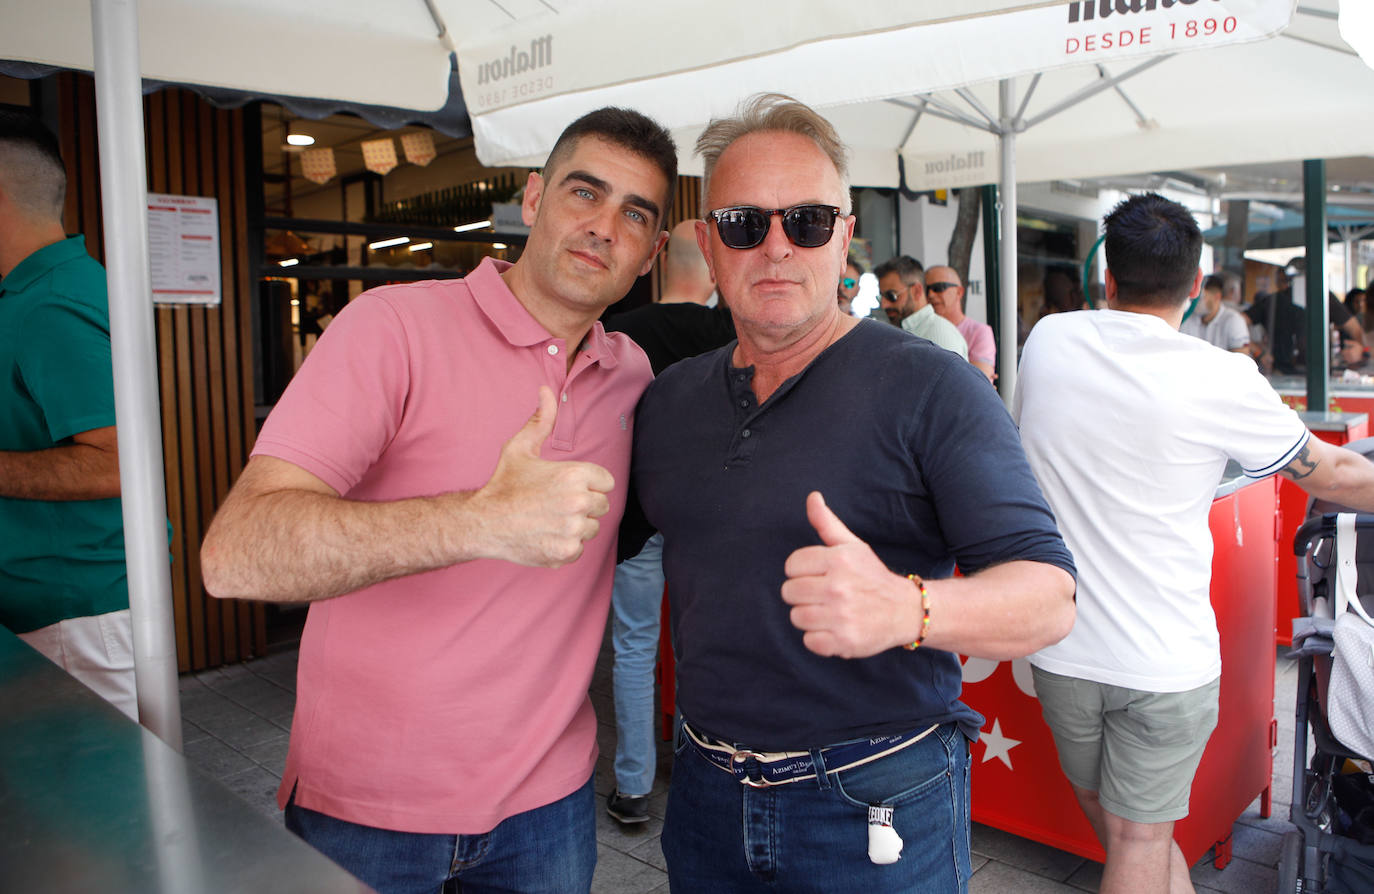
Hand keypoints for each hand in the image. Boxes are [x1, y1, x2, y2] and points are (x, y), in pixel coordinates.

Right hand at [471, 386, 614, 566]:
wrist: (483, 522)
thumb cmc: (504, 484)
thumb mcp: (520, 447)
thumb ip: (541, 420)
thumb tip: (546, 390)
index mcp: (574, 474)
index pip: (606, 482)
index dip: (587, 484)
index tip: (566, 487)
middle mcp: (578, 501)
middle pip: (602, 505)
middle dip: (583, 505)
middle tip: (554, 504)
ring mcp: (573, 529)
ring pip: (592, 528)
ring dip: (575, 526)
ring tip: (549, 519)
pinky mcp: (566, 552)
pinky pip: (580, 548)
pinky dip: (565, 545)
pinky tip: (545, 535)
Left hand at [780, 491, 915, 657]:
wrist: (906, 610)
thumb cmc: (872, 576)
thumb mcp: (852, 546)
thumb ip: (827, 523)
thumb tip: (812, 497)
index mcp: (838, 560)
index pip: (791, 565)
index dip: (802, 571)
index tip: (818, 575)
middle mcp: (838, 587)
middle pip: (789, 592)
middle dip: (802, 594)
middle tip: (823, 595)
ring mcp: (841, 616)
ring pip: (796, 617)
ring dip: (809, 617)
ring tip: (828, 612)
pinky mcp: (844, 641)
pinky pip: (808, 641)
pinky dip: (819, 639)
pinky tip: (834, 629)